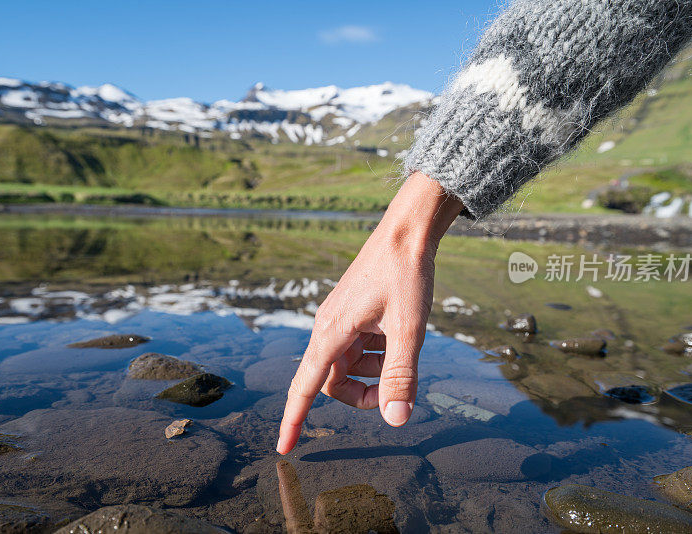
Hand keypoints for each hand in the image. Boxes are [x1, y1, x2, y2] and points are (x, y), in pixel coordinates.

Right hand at [277, 172, 462, 453]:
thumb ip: (401, 376)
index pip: (306, 387)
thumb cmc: (404, 275)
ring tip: (402, 352)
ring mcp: (341, 320)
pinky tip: (399, 337)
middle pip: (333, 381)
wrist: (407, 232)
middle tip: (395, 391)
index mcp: (332, 333)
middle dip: (361, 394)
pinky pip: (359, 346)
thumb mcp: (408, 330)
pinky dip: (378, 352)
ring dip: (374, 370)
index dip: (294, 419)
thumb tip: (396, 420)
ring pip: (349, 364)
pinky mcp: (354, 313)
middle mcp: (329, 328)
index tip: (284, 448)